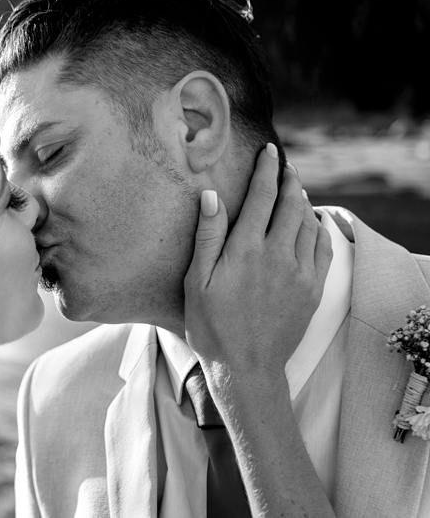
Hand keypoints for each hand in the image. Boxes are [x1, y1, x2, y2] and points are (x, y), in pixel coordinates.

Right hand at [183, 143, 332, 380]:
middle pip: (291, 204)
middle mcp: (277, 255)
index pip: (262, 196)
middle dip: (290, 180)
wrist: (245, 367)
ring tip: (297, 190)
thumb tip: (210, 196)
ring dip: (304, 201)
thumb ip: (207, 236)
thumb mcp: (196, 281)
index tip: (269, 152)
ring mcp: (300, 272)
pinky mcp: (313, 289)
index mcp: (245, 249)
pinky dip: (319, 228)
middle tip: (285, 166)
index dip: (267, 170)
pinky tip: (312, 224)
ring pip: (309, 223)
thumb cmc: (211, 326)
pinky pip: (323, 248)